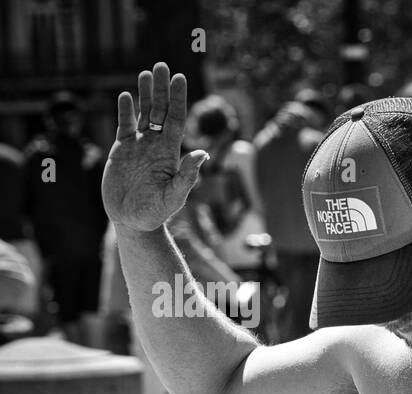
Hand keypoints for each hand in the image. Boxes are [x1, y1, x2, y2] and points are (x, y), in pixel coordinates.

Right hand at [102, 62, 207, 233]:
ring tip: (146, 73)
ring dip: (144, 94)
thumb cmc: (157, 213)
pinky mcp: (120, 151)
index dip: (177, 98)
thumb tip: (204, 155)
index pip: (175, 118)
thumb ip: (187, 175)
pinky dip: (125, 111)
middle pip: (159, 110)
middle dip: (161, 89)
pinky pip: (124, 126)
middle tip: (162, 66)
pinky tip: (126, 96)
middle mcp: (155, 145)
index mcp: (170, 152)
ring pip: (142, 114)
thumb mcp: (175, 195)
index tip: (180, 78)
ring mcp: (138, 146)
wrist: (133, 222)